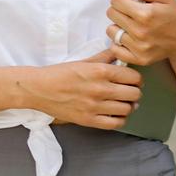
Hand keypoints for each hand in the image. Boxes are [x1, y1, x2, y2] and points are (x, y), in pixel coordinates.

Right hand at [20, 49, 143, 129]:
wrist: (38, 89)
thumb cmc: (59, 74)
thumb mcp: (83, 61)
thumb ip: (104, 57)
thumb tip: (120, 51)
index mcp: (101, 71)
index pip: (134, 77)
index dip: (136, 79)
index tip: (132, 80)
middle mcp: (101, 89)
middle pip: (134, 94)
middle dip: (134, 92)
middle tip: (128, 92)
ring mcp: (95, 106)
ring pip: (127, 109)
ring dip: (128, 106)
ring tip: (122, 103)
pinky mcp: (88, 120)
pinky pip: (116, 123)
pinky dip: (120, 119)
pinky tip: (115, 113)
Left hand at [105, 0, 175, 66]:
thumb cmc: (174, 16)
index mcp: (146, 14)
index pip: (116, 1)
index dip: (122, 0)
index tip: (130, 3)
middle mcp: (141, 31)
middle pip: (111, 14)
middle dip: (120, 11)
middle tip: (132, 14)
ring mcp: (139, 47)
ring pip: (111, 31)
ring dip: (118, 27)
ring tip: (132, 26)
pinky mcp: (138, 58)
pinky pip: (114, 49)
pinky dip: (119, 43)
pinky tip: (130, 38)